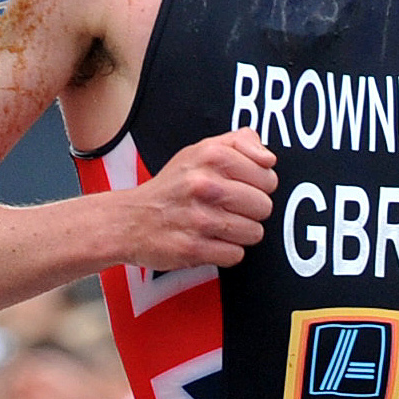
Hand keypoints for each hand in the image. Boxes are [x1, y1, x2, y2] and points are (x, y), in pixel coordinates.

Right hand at [114, 128, 275, 271]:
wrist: (130, 219)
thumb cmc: (172, 187)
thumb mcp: (200, 151)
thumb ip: (239, 143)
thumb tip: (268, 158)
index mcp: (210, 156)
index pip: (267, 176)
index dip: (260, 185)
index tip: (244, 187)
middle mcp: (203, 185)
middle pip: (264, 207)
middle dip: (251, 211)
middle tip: (230, 208)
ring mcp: (198, 218)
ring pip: (254, 233)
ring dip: (240, 233)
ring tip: (219, 224)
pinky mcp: (193, 248)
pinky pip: (236, 255)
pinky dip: (226, 252)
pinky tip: (210, 240)